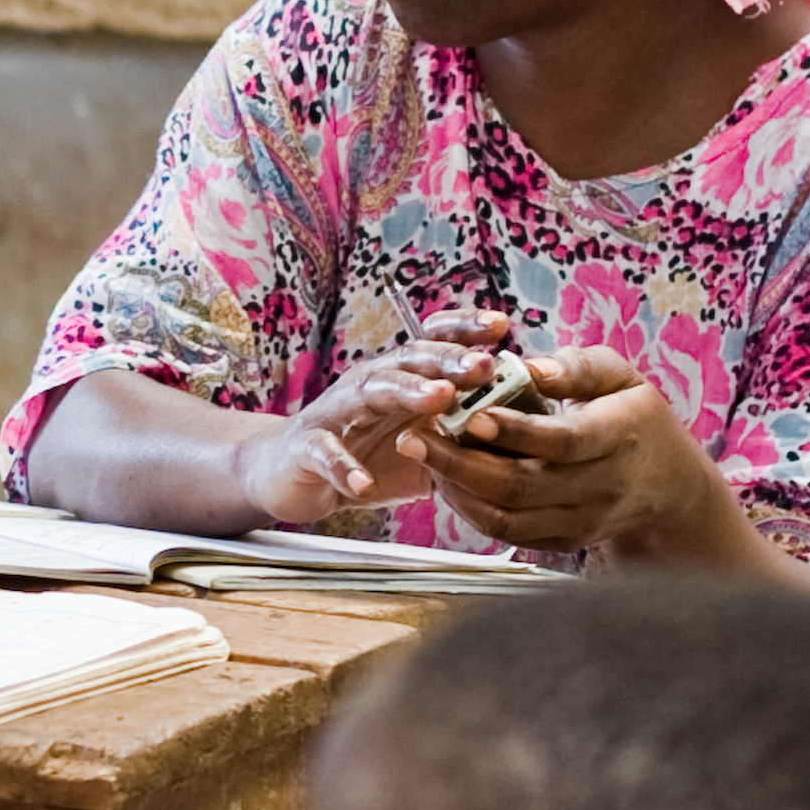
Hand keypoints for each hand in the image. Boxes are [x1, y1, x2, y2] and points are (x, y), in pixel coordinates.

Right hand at [233, 340, 489, 527]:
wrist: (289, 473)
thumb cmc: (361, 452)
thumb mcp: (421, 446)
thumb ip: (461, 439)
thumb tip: (520, 439)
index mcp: (399, 377)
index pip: (432, 341)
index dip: (464, 329)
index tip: (501, 326)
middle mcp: (369, 383)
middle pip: (410, 360)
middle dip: (449, 359)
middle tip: (484, 365)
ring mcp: (336, 412)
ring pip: (372, 391)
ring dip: (407, 392)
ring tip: (439, 399)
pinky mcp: (307, 447)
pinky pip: (326, 453)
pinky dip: (344, 468)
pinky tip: (363, 483)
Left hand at [406, 341, 745, 561]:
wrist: (670, 489)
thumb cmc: (635, 419)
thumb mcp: (620, 378)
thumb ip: (575, 367)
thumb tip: (527, 366)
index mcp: (616, 437)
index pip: (561, 441)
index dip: (514, 432)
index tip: (470, 414)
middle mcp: (599, 487)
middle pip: (520, 486)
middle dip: (458, 462)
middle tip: (414, 435)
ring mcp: (579, 520)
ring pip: (506, 517)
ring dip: (455, 488)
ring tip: (421, 453)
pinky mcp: (562, 540)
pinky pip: (506, 533)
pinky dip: (469, 509)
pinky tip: (445, 478)